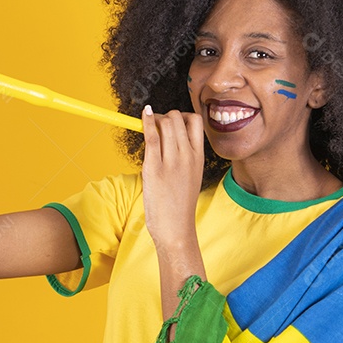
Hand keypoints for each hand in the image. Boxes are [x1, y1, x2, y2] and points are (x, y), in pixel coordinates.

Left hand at [140, 104, 204, 251]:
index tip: (170, 123)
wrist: (176, 228)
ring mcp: (172, 161)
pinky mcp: (154, 168)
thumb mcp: (190, 176)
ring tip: (148, 127)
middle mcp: (187, 156)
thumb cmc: (179, 204)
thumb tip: (167, 137)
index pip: (195, 120)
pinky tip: (143, 114)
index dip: (181, 115)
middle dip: (164, 116)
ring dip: (154, 119)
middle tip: (155, 125)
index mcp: (199, 156)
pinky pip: (151, 136)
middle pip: (177, 118)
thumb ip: (183, 156)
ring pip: (165, 123)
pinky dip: (146, 121)